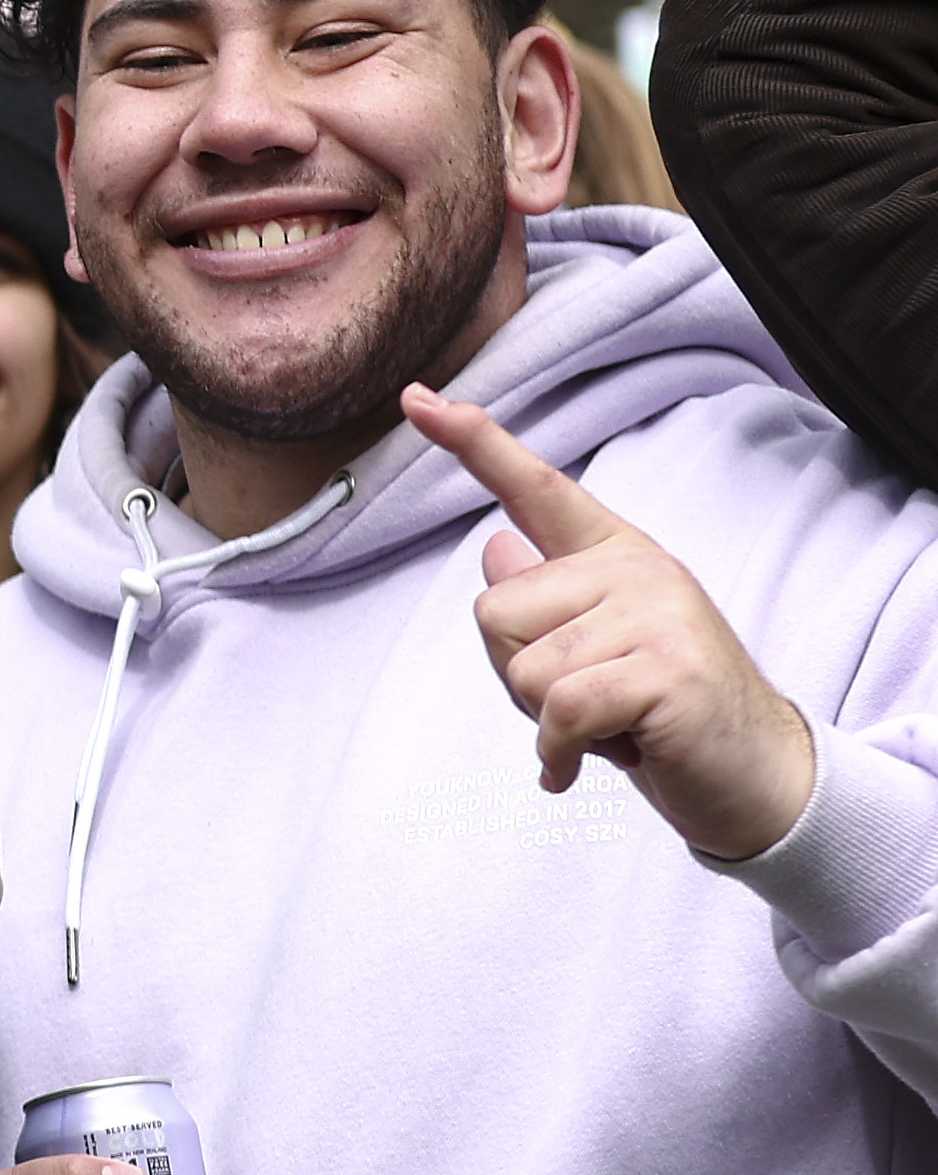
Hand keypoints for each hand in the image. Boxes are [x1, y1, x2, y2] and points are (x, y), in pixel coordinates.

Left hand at [405, 384, 816, 859]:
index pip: (533, 487)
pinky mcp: (668, 670)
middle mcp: (637, 568)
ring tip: (617, 723)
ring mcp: (658, 614)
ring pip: (523, 666)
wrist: (756, 776)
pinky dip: (564, 751)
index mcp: (615, 555)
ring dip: (551, 720)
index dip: (471, 441)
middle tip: (595, 701)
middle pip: (494, 610)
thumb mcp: (595, 651)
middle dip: (520, 675)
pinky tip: (603, 760)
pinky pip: (560, 708)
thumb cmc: (662, 715)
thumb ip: (546, 601)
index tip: (418, 398)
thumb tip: (495, 548)